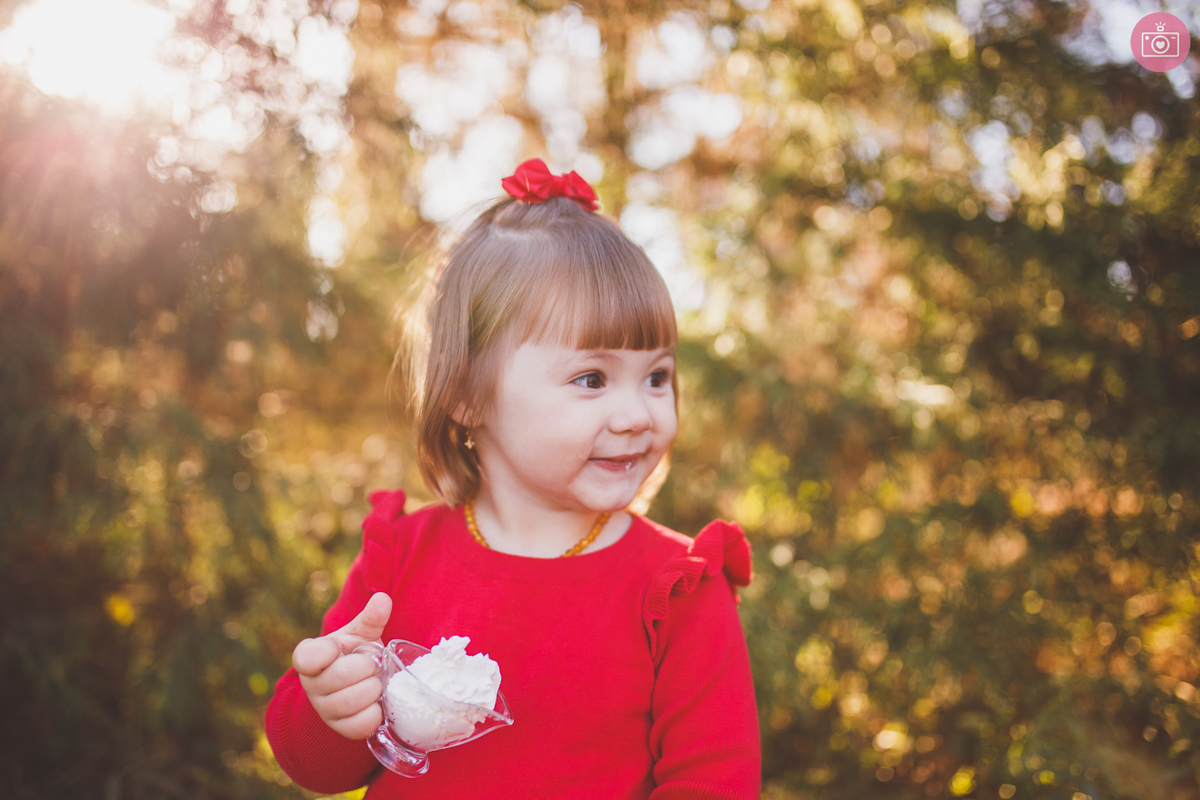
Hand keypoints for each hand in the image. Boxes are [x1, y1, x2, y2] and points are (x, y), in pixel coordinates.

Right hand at [293, 592, 392, 739]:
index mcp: (308, 657)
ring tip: (375, 682)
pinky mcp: (340, 728)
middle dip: (367, 667)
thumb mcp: (359, 634)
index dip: (329, 651)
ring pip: (352, 702)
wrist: (355, 683)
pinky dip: (375, 713)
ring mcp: (324, 709)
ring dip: (373, 689)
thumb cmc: (353, 654)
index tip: (341, 647)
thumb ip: (370, 618)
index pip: (307, 658)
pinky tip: (377, 703)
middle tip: (372, 664)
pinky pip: (360, 725)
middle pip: (341, 677)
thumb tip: (383, 599)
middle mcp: (310, 685)